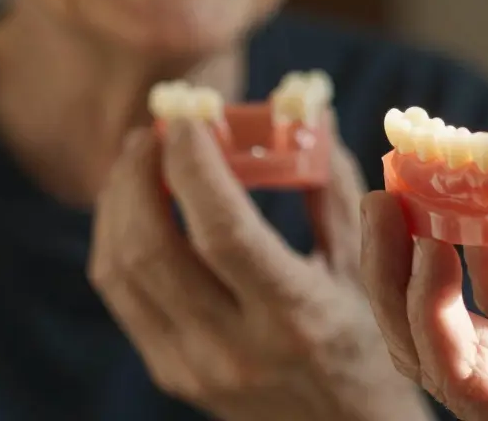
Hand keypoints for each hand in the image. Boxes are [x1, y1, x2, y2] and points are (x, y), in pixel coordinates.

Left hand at [89, 118, 431, 420]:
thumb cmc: (368, 347)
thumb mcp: (367, 271)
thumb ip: (336, 192)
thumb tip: (308, 119)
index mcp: (294, 316)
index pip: (222, 232)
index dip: (195, 167)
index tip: (192, 117)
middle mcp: (234, 346)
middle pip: (152, 248)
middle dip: (141, 174)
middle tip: (158, 129)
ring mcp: (192, 364)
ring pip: (121, 269)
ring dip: (120, 201)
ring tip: (143, 158)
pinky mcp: (169, 371)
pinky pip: (122, 294)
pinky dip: (119, 238)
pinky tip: (139, 206)